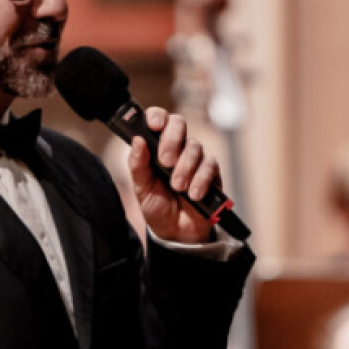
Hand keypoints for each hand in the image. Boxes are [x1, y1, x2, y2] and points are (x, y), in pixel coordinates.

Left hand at [128, 106, 220, 244]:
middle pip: (179, 124)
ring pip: (194, 147)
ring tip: (178, 187)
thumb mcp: (141, 188)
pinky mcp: (211, 173)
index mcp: (157, 146)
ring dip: (184, 167)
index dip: (157, 116)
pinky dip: (201, 179)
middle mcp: (177, 147)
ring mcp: (195, 158)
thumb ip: (138, 164)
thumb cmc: (157, 206)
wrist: (176, 232)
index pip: (159, 119)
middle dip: (171, 140)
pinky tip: (193, 194)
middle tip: (165, 162)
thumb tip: (137, 139)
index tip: (154, 125)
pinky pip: (210, 166)